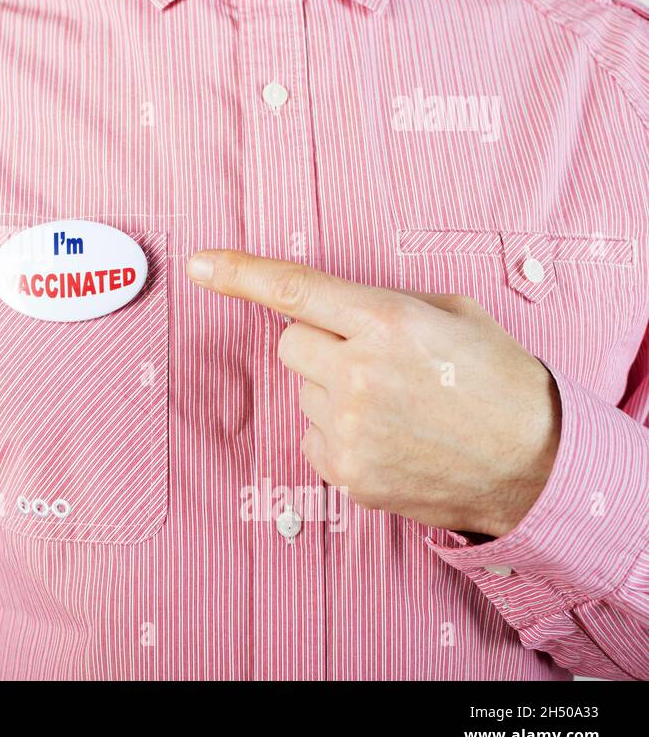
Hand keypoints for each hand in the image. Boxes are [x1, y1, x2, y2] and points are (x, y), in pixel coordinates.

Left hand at [185, 249, 561, 537]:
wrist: (536, 464)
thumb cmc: (495, 380)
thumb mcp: (451, 314)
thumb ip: (381, 304)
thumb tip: (324, 308)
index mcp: (387, 321)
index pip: (293, 290)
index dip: (239, 274)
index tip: (200, 264)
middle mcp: (359, 373)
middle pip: (291, 343)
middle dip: (321, 344)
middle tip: (373, 361)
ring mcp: (349, 428)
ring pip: (303, 390)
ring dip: (334, 391)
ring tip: (395, 407)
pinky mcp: (346, 472)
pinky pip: (313, 435)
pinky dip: (339, 434)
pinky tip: (388, 437)